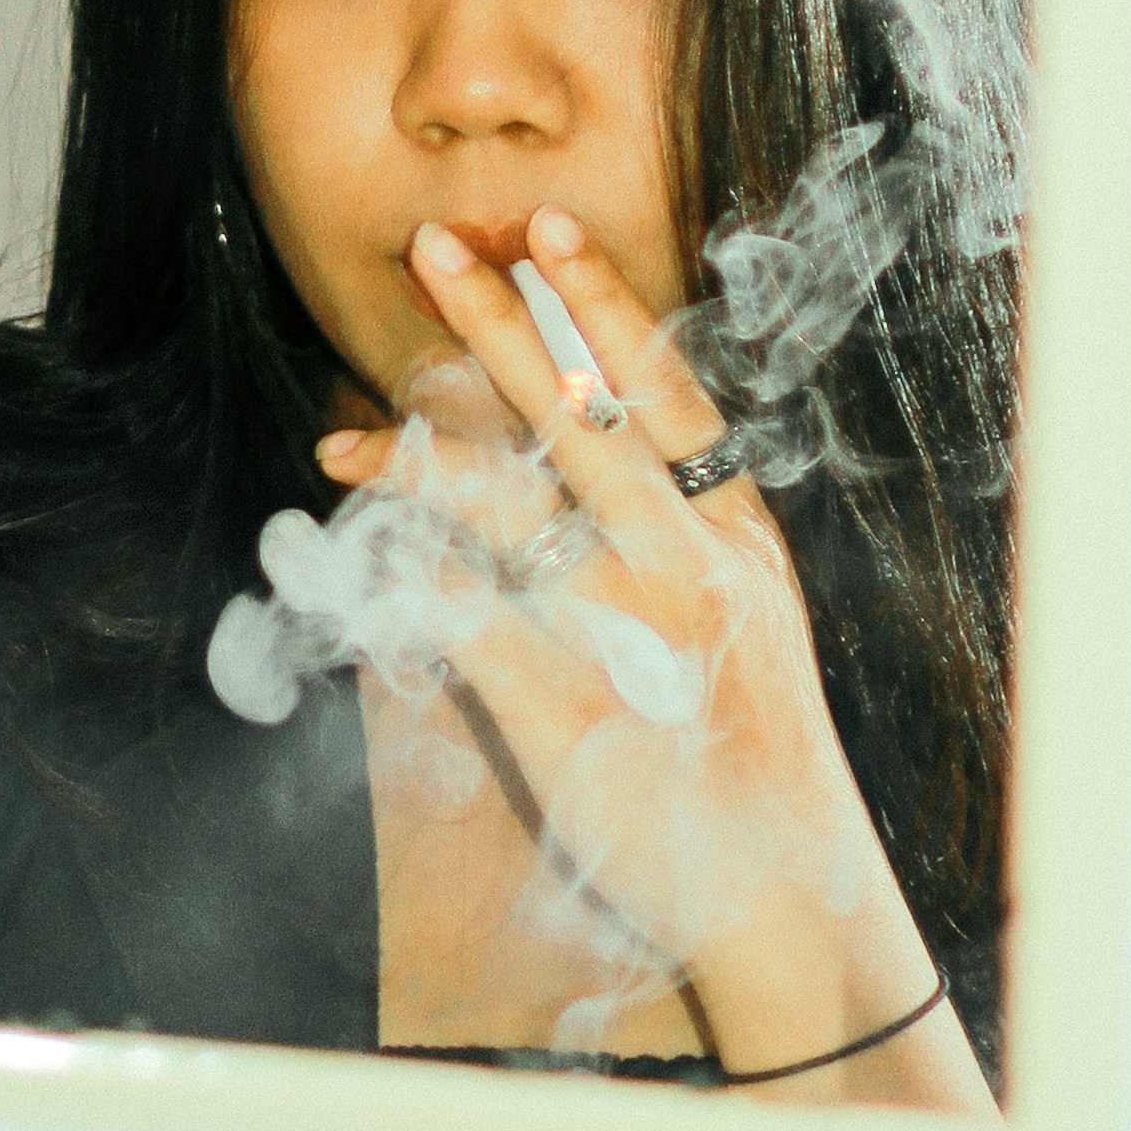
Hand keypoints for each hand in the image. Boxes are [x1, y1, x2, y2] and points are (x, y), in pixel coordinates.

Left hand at [323, 215, 979, 1104]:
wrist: (788, 900)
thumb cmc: (757, 764)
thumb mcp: (747, 625)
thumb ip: (681, 540)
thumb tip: (599, 458)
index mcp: (735, 535)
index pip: (664, 390)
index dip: (600, 305)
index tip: (547, 231)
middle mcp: (690, 565)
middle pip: (580, 417)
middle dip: (500, 324)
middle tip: (434, 246)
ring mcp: (632, 634)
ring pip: (511, 506)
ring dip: (417, 458)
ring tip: (341, 437)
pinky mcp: (569, 709)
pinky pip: (468, 619)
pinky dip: (407, 578)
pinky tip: (354, 552)